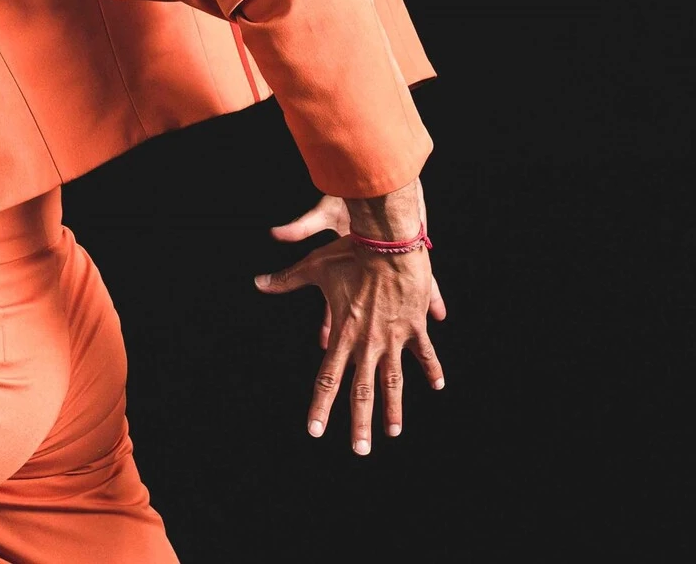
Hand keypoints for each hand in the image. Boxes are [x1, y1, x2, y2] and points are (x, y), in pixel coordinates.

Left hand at [254, 193, 446, 453]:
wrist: (388, 244)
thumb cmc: (349, 253)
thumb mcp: (313, 267)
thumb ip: (286, 280)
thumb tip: (258, 282)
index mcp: (342, 334)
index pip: (326, 379)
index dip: (320, 407)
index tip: (315, 431)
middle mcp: (367, 343)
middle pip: (361, 392)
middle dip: (359, 424)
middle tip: (360, 451)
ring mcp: (393, 337)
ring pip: (393, 382)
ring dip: (393, 409)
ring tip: (393, 432)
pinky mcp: (414, 327)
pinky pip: (424, 354)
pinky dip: (431, 369)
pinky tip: (437, 386)